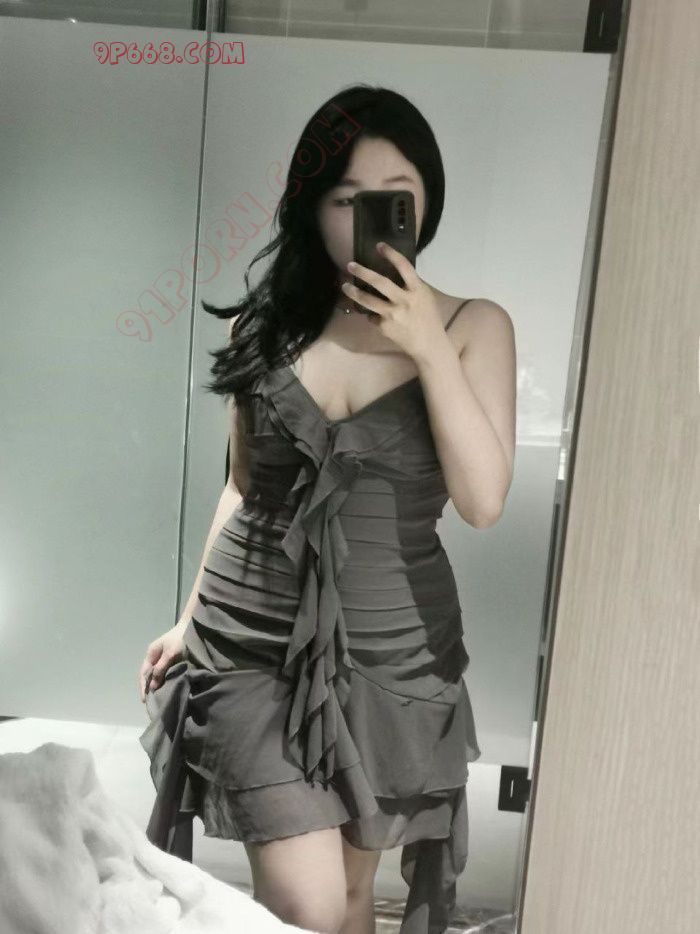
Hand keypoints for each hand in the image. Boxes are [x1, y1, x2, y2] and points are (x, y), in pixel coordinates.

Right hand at [137, 624, 185, 702]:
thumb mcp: (170, 654)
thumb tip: (152, 686)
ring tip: (157, 698)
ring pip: (155, 674)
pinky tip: (165, 688)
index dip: (143, 687)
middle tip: (150, 702)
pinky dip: (162, 680)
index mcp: (151, 654)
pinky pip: (163, 672)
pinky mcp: (170, 659)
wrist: (191, 628)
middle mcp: (154, 657)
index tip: (144, 699)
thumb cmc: (180, 640)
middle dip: (147, 688)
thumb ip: (161, 669)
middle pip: (148, 675)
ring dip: (155, 685)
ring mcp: (161, 658)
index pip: (143, 673)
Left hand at [341, 242, 444, 360]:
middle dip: (363, 272)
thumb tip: (394, 273)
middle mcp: (404, 301)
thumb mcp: (425, 297)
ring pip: (368, 301)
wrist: (429, 344)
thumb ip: (411, 286)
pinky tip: (375, 316)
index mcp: (417, 290)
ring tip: (345, 286)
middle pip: (380, 282)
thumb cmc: (429, 318)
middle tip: (350, 265)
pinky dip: (373, 315)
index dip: (391, 254)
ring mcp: (393, 314)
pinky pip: (373, 316)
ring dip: (354, 292)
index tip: (379, 246)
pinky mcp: (385, 326)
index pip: (404, 267)